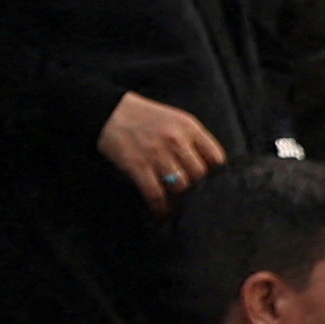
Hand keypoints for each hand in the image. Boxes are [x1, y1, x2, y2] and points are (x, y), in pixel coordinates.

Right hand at [97, 92, 226, 205]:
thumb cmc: (141, 116)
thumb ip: (191, 138)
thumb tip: (204, 167)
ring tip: (176, 203)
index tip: (208, 179)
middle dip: (196, 185)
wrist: (108, 112)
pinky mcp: (138, 166)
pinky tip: (161, 211)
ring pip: (181, 186)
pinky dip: (160, 207)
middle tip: (189, 192)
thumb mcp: (174, 118)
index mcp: (188, 126)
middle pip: (199, 174)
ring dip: (179, 198)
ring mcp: (157, 153)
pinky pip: (156, 194)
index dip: (213, 172)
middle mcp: (176, 140)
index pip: (216, 157)